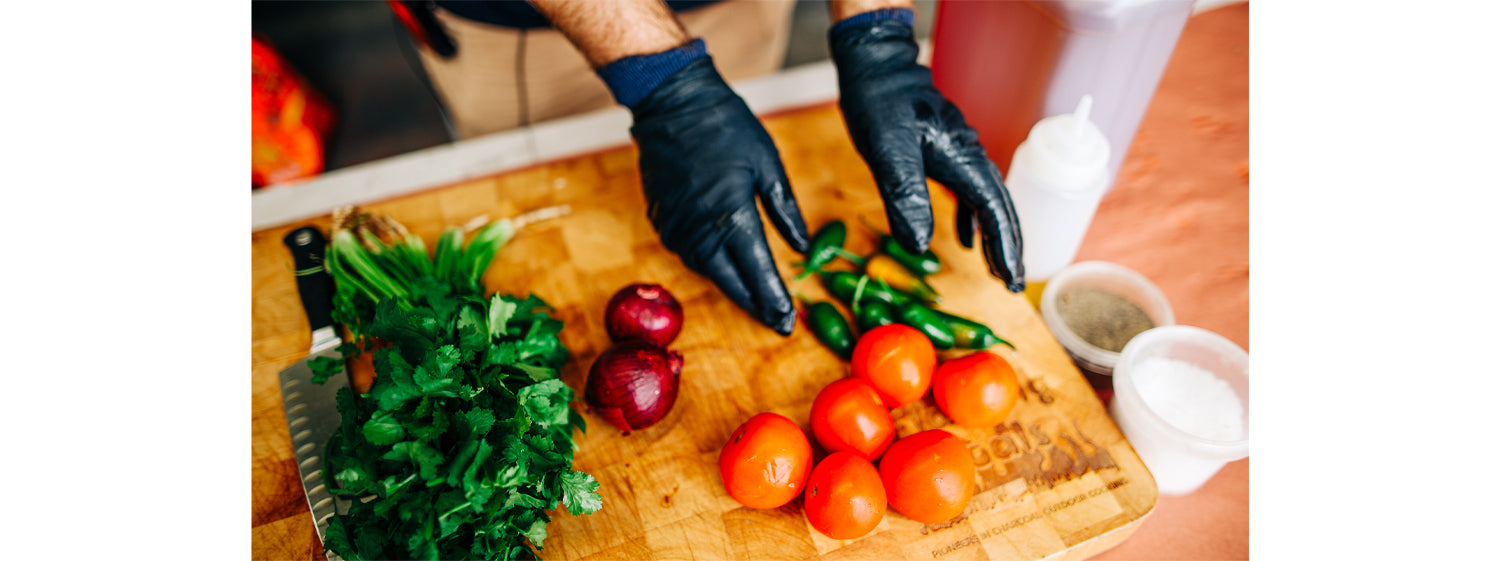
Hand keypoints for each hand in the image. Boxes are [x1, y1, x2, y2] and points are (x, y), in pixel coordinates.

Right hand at [630, 58, 810, 334]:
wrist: (672, 105)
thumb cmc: (726, 127)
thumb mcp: (768, 163)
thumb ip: (786, 210)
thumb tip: (803, 248)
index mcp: (733, 217)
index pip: (758, 274)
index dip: (774, 300)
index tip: (788, 322)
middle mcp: (701, 232)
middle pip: (731, 284)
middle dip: (756, 305)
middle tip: (777, 323)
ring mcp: (676, 230)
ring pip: (709, 273)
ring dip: (733, 287)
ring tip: (757, 299)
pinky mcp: (662, 223)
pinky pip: (690, 255)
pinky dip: (712, 265)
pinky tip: (728, 266)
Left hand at [829, 15, 1024, 291]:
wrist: (876, 66)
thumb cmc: (880, 104)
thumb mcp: (887, 153)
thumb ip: (905, 196)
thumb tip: (919, 244)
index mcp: (963, 159)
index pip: (995, 212)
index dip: (1005, 249)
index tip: (1012, 281)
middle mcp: (970, 157)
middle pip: (1001, 209)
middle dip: (1010, 248)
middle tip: (1014, 284)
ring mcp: (960, 153)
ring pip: (988, 202)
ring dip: (995, 236)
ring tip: (998, 269)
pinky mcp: (945, 152)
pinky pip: (968, 192)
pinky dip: (971, 219)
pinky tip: (963, 239)